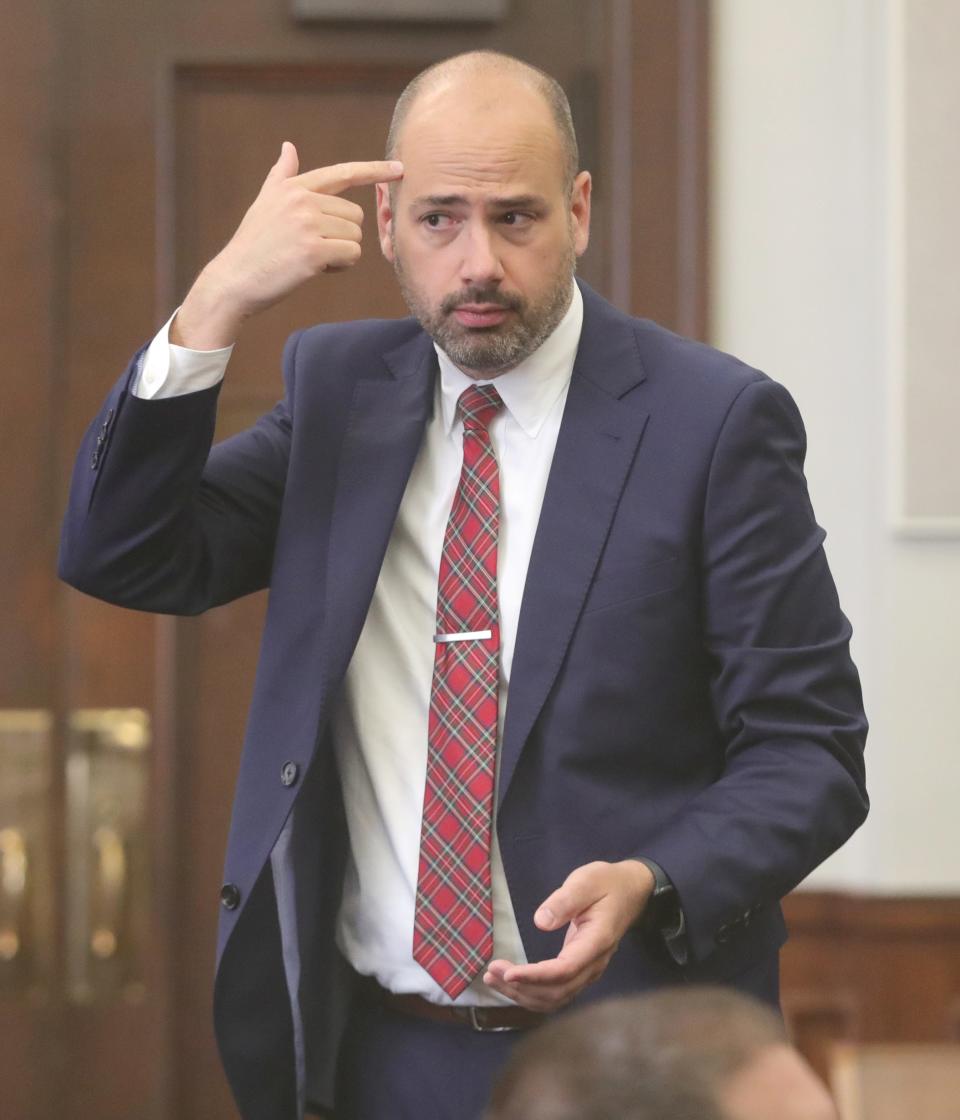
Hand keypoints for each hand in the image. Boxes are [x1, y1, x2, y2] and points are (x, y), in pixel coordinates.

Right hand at [171, 142, 403, 348]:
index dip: (374, 171)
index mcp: (294, 187)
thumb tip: (288, 147)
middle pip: (355, 215)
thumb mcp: (265, 203)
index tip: (399, 169)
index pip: (342, 173)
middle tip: (314, 247)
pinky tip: (317, 269)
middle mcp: (302, 200)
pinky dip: (340, 266)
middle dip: (342, 235)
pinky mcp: (313, 250)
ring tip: (311, 258)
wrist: (235, 278)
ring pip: (355, 236)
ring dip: (341, 253)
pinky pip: (351, 254)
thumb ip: (282, 175)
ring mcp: (307, 224)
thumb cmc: (253, 245)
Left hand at [483, 859, 654, 1011]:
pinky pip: (557, 993)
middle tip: (491, 972)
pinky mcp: (580, 970)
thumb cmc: (607, 883)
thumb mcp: (586, 881)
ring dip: (523, 994)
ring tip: (493, 980)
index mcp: (597, 942)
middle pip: (557, 991)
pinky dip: (532, 993)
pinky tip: (512, 984)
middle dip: (521, 987)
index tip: (508, 972)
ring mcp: (589, 971)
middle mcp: (594, 964)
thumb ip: (565, 900)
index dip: (535, 976)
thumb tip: (540, 921)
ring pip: (556, 998)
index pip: (564, 970)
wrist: (631, 890)